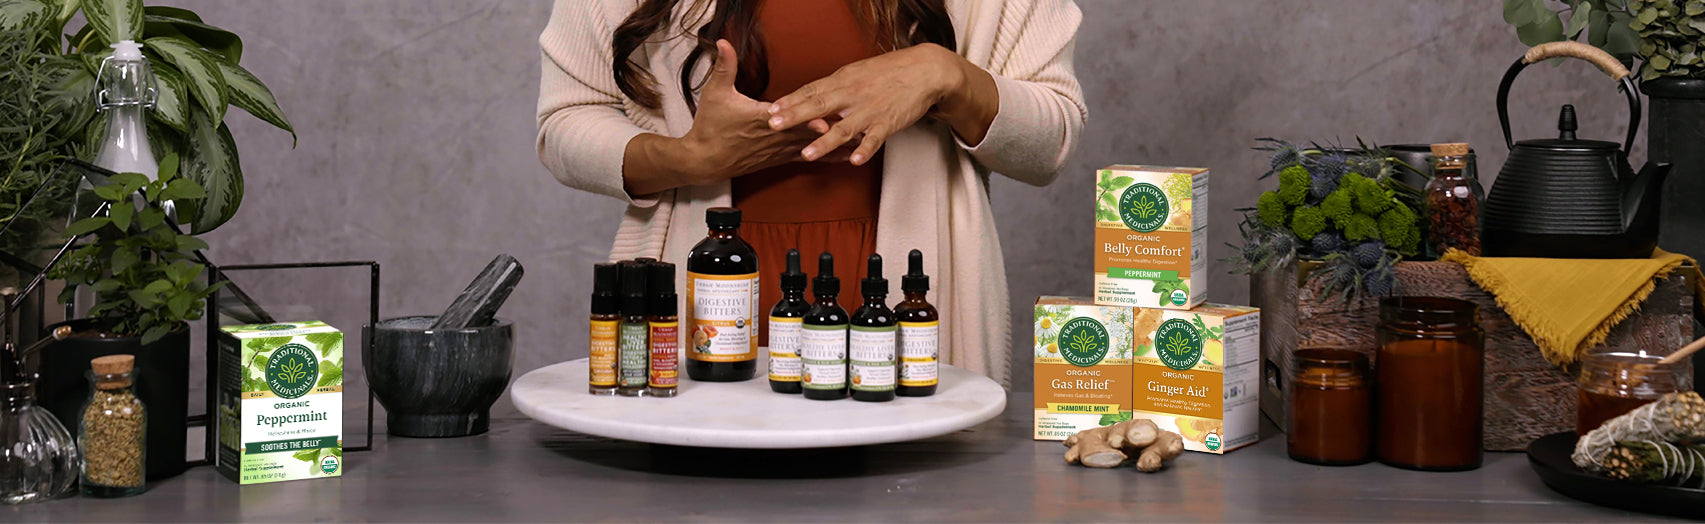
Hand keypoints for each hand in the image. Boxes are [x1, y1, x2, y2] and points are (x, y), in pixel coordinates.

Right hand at [620, 40, 855, 195]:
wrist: (705, 160)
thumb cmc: (710, 127)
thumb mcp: (715, 93)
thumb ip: (724, 67)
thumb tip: (724, 43)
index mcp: (761, 119)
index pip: (788, 119)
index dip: (807, 120)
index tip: (825, 120)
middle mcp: (775, 137)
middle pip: (808, 134)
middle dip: (833, 132)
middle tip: (858, 128)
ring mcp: (779, 149)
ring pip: (812, 147)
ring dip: (835, 145)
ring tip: (861, 142)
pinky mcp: (779, 158)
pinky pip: (808, 157)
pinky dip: (827, 156)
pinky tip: (845, 155)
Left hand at [765, 43, 971, 165]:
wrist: (924, 70)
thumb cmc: (887, 72)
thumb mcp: (856, 73)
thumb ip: (833, 87)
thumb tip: (807, 97)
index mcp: (842, 81)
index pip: (811, 90)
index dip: (790, 101)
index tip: (770, 109)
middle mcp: (852, 94)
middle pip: (819, 106)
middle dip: (795, 117)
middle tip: (774, 125)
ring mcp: (870, 110)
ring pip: (843, 128)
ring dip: (824, 142)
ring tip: (806, 153)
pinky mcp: (888, 122)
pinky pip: (874, 139)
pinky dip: (864, 149)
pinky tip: (854, 160)